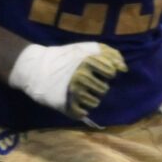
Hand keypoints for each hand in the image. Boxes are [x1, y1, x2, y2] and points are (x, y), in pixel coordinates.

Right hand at [9, 42, 126, 120]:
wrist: (37, 66)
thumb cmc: (67, 57)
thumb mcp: (88, 49)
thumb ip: (109, 54)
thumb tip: (124, 68)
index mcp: (88, 61)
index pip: (111, 72)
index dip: (108, 73)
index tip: (101, 72)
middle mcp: (81, 75)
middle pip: (104, 89)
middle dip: (99, 87)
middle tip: (89, 83)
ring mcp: (73, 89)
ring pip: (95, 102)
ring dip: (92, 99)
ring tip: (82, 93)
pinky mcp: (65, 101)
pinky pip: (82, 112)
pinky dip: (82, 111)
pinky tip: (78, 104)